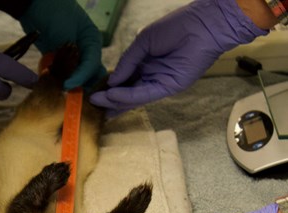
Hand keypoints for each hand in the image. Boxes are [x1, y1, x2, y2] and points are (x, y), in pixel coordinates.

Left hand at [19, 0, 104, 89]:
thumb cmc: (52, 13)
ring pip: (76, 77)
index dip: (81, 77)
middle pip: (89, 74)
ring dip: (69, 85)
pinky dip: (58, 81)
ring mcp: (72, 56)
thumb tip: (69, 77)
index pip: (92, 65)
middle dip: (81, 86)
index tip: (67, 86)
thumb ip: (69, 55)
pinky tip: (51, 86)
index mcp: (92, 41)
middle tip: (69, 95)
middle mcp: (85, 50)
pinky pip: (62, 75)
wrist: (33, 6)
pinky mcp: (58, 60)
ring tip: (59, 92)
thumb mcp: (65, 33)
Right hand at [90, 0, 266, 115]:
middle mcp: (150, 75)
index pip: (123, 79)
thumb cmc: (174, 28)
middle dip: (109, 99)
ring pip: (133, 97)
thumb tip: (111, 81)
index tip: (94, 91)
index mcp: (143, 63)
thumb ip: (127, 62)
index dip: (109, 86)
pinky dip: (128, 96)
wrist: (202, 26)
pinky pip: (144, 94)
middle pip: (126, 92)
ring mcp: (159, 83)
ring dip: (115, 101)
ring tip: (97, 103)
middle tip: (92, 105)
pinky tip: (113, 96)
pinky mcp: (168, 87)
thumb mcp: (143, 42)